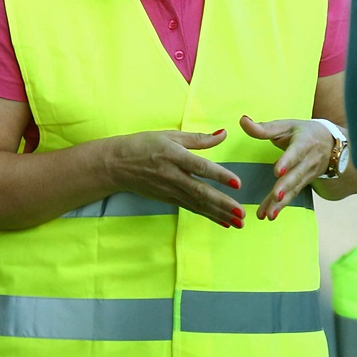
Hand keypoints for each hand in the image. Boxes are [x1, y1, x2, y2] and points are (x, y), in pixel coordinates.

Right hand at [101, 129, 242, 227]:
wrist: (115, 164)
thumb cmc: (142, 145)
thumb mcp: (168, 135)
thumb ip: (198, 138)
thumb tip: (223, 134)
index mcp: (173, 155)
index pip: (200, 166)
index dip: (219, 175)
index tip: (237, 183)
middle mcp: (172, 175)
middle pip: (200, 191)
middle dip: (222, 203)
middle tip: (241, 213)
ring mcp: (169, 190)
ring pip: (197, 204)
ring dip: (219, 214)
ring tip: (238, 223)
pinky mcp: (167, 199)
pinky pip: (191, 208)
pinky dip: (208, 216)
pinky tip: (223, 222)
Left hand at [239, 115, 335, 219]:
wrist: (332, 143)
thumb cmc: (303, 132)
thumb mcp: (286, 126)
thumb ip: (264, 128)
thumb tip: (243, 120)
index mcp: (304, 143)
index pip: (296, 152)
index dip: (288, 162)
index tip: (278, 171)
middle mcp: (308, 160)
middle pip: (296, 175)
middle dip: (286, 187)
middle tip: (275, 196)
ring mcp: (308, 174)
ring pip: (294, 189)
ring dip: (281, 202)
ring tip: (269, 214)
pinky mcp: (304, 183)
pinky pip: (292, 195)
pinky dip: (281, 205)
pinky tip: (270, 215)